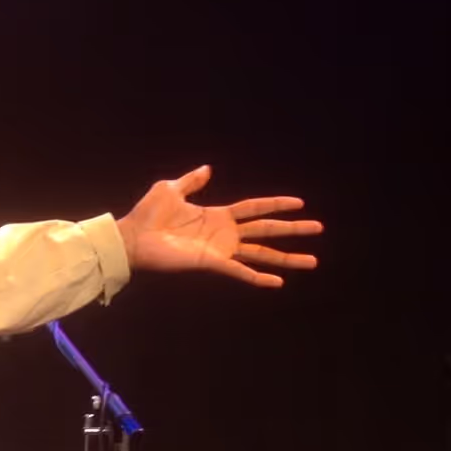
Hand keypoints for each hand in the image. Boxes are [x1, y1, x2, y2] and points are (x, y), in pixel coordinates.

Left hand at [117, 165, 321, 287]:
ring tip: (313, 261)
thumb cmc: (147, 215)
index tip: (300, 203)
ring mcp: (220, 250)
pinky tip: (278, 282)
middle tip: (319, 228)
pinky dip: (258, 277)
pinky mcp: (211, 262)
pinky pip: (240, 271)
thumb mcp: (170, 189)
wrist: (131, 237)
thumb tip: (208, 168)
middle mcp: (224, 233)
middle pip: (266, 230)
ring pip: (261, 254)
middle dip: (293, 230)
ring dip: (287, 258)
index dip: (276, 204)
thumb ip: (191, 181)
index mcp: (217, 214)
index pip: (255, 208)